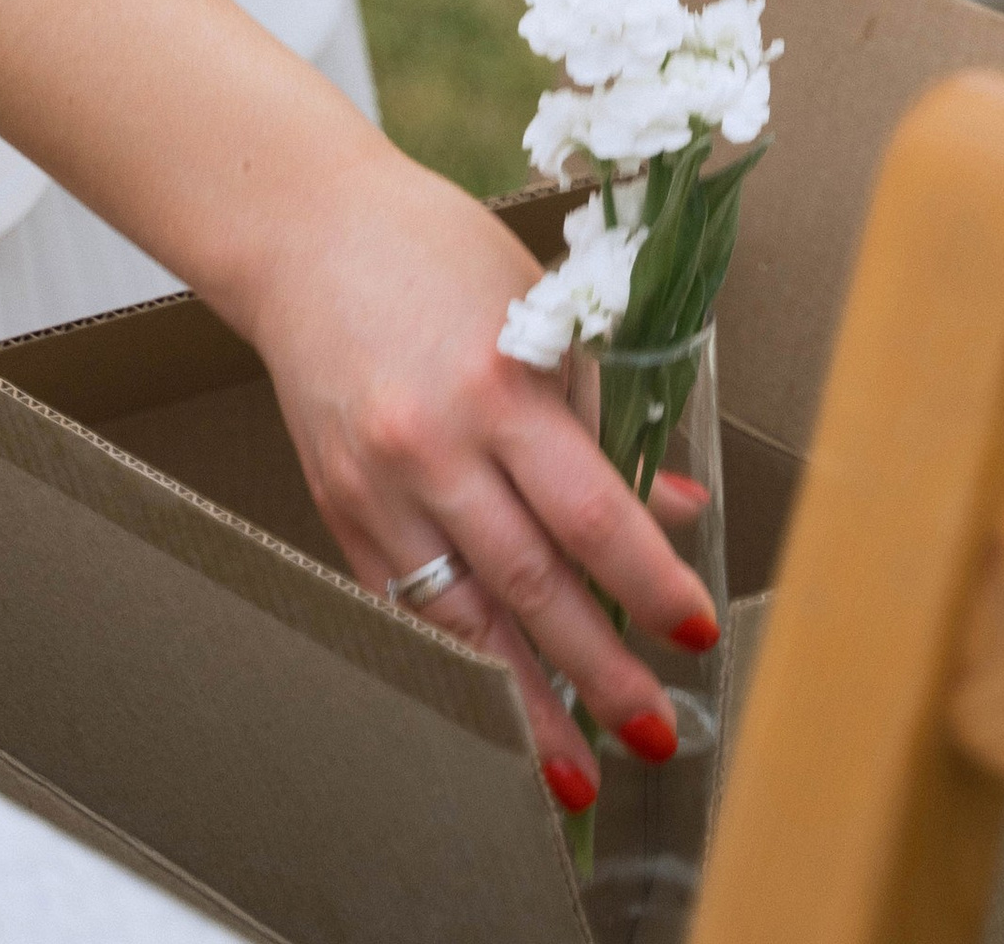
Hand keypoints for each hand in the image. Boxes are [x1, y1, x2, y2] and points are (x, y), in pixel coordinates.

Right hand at [240, 142, 719, 798]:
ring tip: (578, 770)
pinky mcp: (338, 509)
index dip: (648, 583)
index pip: (591, 513)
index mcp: (498, 384)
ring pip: (463, 621)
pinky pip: (405, 606)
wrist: (308, 234)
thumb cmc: (435, 254)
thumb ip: (600, 413)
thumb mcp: (538, 312)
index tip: (695, 632)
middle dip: (600, 671)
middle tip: (655, 734)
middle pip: (532, 584)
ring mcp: (377, 485)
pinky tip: (495, 708)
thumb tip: (667, 506)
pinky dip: (456, 663)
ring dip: (526, 704)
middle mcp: (433, 446)